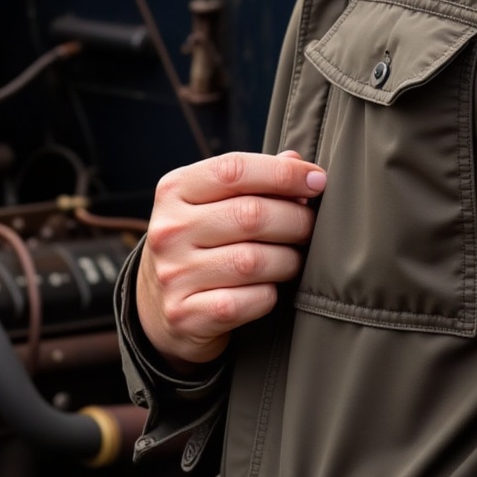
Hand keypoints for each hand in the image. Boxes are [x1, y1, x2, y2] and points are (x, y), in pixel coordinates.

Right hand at [136, 149, 325, 366]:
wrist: (158, 304)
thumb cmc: (201, 242)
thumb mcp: (213, 203)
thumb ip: (252, 181)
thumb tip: (296, 161)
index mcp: (174, 190)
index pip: (234, 170)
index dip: (283, 173)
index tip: (318, 181)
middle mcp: (169, 230)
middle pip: (251, 215)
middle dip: (296, 220)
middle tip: (311, 227)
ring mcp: (174, 275)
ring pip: (253, 261)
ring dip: (288, 260)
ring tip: (294, 259)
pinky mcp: (185, 315)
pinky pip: (248, 301)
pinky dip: (269, 295)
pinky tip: (268, 290)